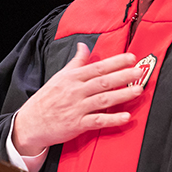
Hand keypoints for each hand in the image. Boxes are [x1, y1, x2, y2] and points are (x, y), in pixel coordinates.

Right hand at [11, 42, 144, 155]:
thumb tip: (84, 46)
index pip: (97, 67)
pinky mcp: (77, 124)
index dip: (115, 62)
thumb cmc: (46, 99)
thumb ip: (75, 62)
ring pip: (103, 100)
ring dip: (122, 95)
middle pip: (103, 81)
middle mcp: (75, 91)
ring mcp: (76, 108)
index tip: (131, 58)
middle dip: (123, 76)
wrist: (30, 123)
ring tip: (138, 90)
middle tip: (140, 71)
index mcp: (72, 78)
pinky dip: (112, 119)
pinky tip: (125, 117)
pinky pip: (97, 121)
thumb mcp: (59, 76)